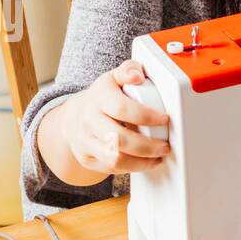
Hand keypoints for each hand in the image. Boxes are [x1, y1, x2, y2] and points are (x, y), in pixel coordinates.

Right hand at [61, 59, 170, 175]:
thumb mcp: (113, 78)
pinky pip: (111, 168)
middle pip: (119, 139)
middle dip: (147, 146)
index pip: (121, 108)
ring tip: (157, 157)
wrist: (75, 117)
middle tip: (164, 146)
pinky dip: (130, 168)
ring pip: (114, 159)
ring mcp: (85, 141)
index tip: (164, 119)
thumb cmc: (102, 97)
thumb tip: (138, 75)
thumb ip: (128, 70)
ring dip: (141, 162)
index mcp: (99, 98)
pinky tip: (143, 162)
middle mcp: (89, 120)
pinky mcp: (86, 158)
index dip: (146, 116)